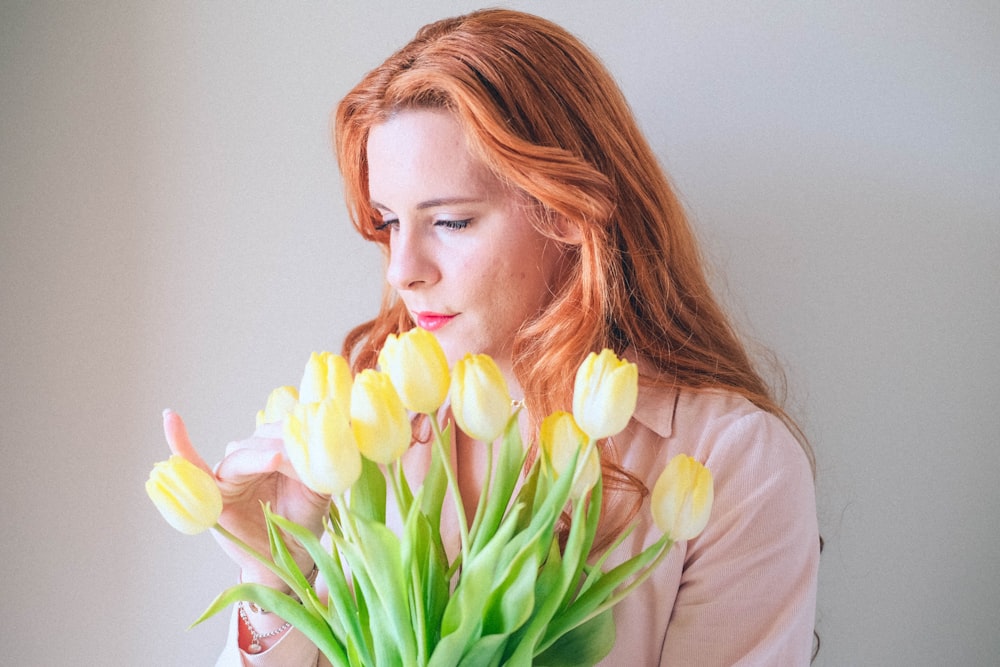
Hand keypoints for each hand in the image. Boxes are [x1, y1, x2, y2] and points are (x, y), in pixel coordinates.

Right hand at [162, 409, 328, 587]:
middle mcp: (251, 458)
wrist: (287, 558)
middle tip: (300, 463)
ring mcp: (230, 473)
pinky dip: (179, 443)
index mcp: (277, 453)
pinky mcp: (212, 491)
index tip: (313, 447)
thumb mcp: (316, 492)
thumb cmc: (301, 522)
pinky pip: (192, 464)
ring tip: (277, 460)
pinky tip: (171, 419)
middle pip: (261, 439)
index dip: (295, 440)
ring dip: (259, 454)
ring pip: (240, 451)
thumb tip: (315, 446)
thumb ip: (315, 467)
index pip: (282, 435)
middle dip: (281, 447)